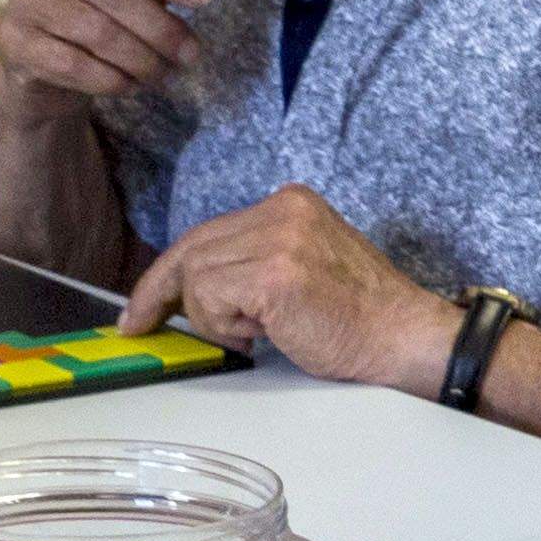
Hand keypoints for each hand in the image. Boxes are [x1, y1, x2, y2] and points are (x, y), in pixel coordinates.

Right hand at [0, 0, 213, 107]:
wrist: (42, 58)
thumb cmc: (97, 8)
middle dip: (160, 27)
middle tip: (191, 54)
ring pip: (96, 32)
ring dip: (141, 59)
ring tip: (165, 73)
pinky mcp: (14, 41)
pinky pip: (74, 65)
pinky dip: (112, 79)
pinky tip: (132, 84)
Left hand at [119, 188, 454, 389]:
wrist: (402, 336)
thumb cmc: (357, 317)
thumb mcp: (300, 268)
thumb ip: (252, 263)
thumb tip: (192, 288)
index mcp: (288, 203)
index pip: (209, 232)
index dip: (170, 269)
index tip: (144, 302)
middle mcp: (281, 210)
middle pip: (192, 247)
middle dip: (159, 291)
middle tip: (138, 324)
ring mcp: (279, 238)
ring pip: (197, 275)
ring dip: (214, 318)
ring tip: (259, 332)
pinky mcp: (275, 273)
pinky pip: (210, 298)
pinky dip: (225, 326)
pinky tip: (264, 333)